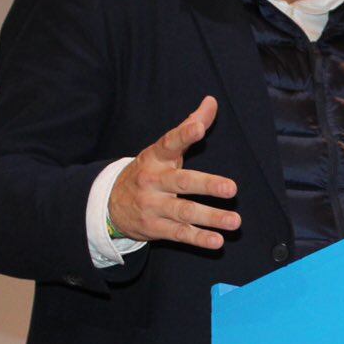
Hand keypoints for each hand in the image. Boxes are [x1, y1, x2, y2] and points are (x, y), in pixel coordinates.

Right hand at [107, 96, 240, 248]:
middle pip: (182, 182)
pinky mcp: (155, 228)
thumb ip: (189, 126)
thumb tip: (212, 101)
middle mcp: (153, 181)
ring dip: (210, 217)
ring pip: (184, 212)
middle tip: (231, 189)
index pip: (170, 143)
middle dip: (207, 185)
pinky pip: (179, 234)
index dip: (184, 134)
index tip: (199, 128)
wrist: (109, 204)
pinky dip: (199, 239)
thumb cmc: (148, 172)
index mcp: (155, 157)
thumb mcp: (162, 150)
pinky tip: (217, 241)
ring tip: (234, 221)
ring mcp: (153, 206)